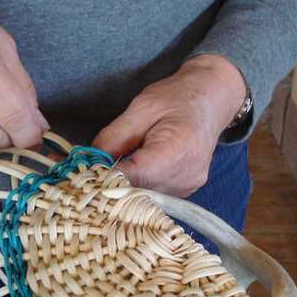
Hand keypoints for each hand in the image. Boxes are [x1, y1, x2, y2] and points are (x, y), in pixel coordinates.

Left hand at [92, 54, 246, 196]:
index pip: (134, 176)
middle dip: (113, 185)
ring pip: (145, 198)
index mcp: (177, 149)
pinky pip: (155, 197)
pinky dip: (140, 188)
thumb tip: (89, 163)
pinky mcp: (187, 192)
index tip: (85, 177)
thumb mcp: (140, 108)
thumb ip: (113, 138)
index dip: (106, 179)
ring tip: (115, 171)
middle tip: (92, 175)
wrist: (211, 101)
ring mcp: (188, 187)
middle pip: (139, 192)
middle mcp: (186, 174)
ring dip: (126, 189)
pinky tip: (135, 174)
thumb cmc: (176, 98)